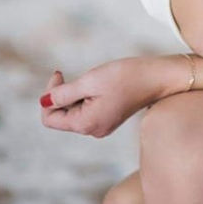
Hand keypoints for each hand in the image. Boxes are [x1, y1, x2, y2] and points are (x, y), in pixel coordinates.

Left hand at [39, 55, 183, 137]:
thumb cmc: (126, 77)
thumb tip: (43, 102)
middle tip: (70, 73)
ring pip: (74, 112)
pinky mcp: (109, 118)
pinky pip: (87, 110)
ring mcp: (102, 126)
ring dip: (75, 94)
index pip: (50, 118)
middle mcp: (93, 130)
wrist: (159, 77)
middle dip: (61, 94)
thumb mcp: (90, 81)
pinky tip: (99, 84)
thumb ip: (64, 93)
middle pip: (61, 116)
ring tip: (92, 79)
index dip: (48, 96)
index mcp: (86, 124)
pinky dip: (85, 96)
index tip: (60, 74)